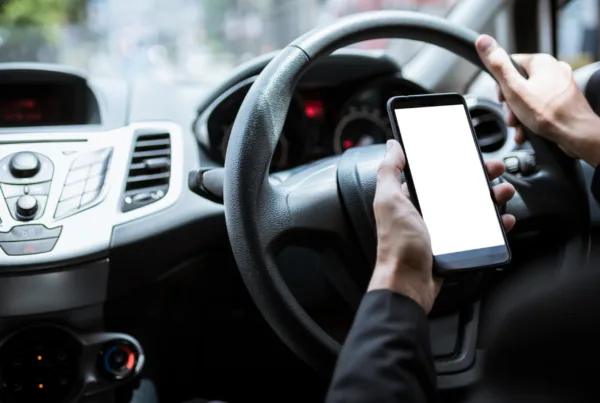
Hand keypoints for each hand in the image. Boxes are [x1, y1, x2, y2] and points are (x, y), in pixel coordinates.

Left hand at [369, 140, 515, 313]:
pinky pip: (480, 232)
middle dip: (479, 177)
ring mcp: (442, 230)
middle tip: (495, 170)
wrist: (409, 285)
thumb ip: (389, 172)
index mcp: (409, 199)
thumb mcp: (389, 202)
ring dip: (491, 197)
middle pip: (458, 188)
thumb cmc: (397, 246)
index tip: (470, 153)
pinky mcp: (456, 247)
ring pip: (473, 208)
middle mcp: (426, 213)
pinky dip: (495, 224)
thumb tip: (392, 146)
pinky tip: (503, 219)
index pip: (434, 174)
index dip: (452, 162)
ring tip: (504, 192)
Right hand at [475, 34, 599, 166]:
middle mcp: (553, 70)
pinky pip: (541, 105)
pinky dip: (533, 117)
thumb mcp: (514, 89)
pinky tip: (529, 129)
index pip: (510, 65)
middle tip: (512, 116)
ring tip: (521, 126)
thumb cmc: (549, 114)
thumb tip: (483, 41)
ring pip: (529, 97)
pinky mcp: (564, 99)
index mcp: (541, 62)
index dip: (500, 84)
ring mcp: (560, 85)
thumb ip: (497, 66)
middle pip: (519, 83)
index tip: (502, 98)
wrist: (577, 135)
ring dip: (520, 114)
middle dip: (511, 105)